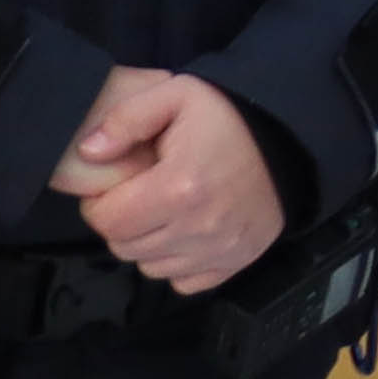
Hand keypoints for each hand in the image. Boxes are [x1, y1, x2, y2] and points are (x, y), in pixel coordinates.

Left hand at [54, 68, 286, 295]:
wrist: (288, 141)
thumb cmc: (226, 117)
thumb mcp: (174, 95)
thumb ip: (125, 119)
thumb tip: (88, 153)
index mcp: (178, 187)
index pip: (107, 220)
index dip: (98, 204)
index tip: (114, 186)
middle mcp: (199, 227)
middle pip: (125, 247)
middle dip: (120, 223)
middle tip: (136, 196)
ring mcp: (220, 250)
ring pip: (151, 269)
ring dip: (147, 245)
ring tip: (162, 213)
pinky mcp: (236, 262)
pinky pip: (184, 283)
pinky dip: (176, 263)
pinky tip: (184, 233)